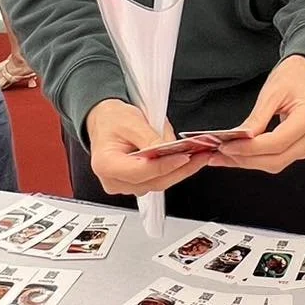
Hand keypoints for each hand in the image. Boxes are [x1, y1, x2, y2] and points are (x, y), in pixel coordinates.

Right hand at [84, 100, 209, 196]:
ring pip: (157, 184)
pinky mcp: (133, 184)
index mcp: (106, 164)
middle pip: (152, 182)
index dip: (165, 165)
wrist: (104, 121)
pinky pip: (156, 181)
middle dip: (179, 169)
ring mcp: (123, 185)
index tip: (184, 157)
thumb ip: (150, 138)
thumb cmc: (113, 119)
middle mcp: (113, 180)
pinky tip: (185, 160)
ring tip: (198, 157)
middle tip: (200, 157)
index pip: (141, 171)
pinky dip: (171, 171)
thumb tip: (170, 150)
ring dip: (179, 171)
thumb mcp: (132, 121)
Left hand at [211, 55, 304, 173]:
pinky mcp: (302, 149)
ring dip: (248, 162)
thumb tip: (240, 138)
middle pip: (276, 160)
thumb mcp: (272, 92)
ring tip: (223, 156)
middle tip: (218, 155)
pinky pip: (277, 159)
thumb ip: (257, 118)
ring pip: (275, 163)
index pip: (276, 143)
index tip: (226, 146)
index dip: (249, 148)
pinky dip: (257, 159)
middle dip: (244, 159)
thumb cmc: (292, 77)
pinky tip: (239, 154)